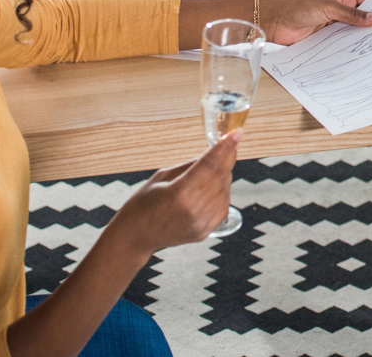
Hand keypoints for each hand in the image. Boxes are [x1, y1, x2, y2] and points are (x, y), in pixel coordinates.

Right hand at [112, 132, 240, 256]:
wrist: (134, 237)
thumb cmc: (142, 205)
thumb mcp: (162, 177)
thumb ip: (190, 165)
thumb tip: (213, 152)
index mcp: (179, 194)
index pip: (210, 165)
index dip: (225, 146)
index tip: (237, 133)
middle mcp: (193, 210)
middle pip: (220, 177)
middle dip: (227, 157)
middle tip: (230, 144)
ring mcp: (200, 224)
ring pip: (225, 191)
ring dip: (225, 175)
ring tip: (217, 166)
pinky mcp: (204, 232)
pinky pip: (223, 206)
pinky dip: (222, 193)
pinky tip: (214, 186)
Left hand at [258, 0, 371, 44]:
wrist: (274, 21)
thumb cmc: (298, 5)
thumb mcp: (328, 7)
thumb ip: (352, 14)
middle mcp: (340, 8)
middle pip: (363, 16)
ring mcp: (334, 23)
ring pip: (354, 30)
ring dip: (362, 37)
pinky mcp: (326, 37)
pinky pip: (342, 41)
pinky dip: (350, 46)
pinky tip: (360, 52)